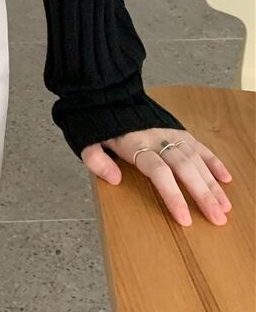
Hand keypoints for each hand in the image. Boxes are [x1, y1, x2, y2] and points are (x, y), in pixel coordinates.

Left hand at [82, 128, 233, 225]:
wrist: (102, 91)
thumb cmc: (94, 123)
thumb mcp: (85, 141)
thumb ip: (96, 160)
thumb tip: (115, 180)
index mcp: (134, 143)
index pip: (159, 172)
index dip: (173, 195)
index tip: (185, 219)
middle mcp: (155, 137)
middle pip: (184, 167)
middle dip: (202, 194)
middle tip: (218, 219)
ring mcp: (167, 131)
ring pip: (194, 157)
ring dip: (212, 182)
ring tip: (225, 206)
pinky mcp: (174, 127)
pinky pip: (196, 144)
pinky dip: (212, 160)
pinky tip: (225, 178)